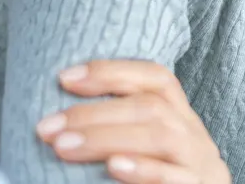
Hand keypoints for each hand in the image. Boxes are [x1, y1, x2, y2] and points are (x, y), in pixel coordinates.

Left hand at [35, 59, 230, 183]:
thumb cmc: (163, 174)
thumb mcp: (150, 144)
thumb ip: (122, 125)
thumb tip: (62, 117)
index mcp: (181, 114)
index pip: (155, 77)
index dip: (110, 71)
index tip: (63, 78)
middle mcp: (192, 133)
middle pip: (150, 107)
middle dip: (93, 113)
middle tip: (47, 127)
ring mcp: (197, 163)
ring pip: (159, 136)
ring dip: (105, 138)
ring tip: (63, 147)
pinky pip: (171, 178)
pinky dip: (141, 169)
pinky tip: (112, 167)